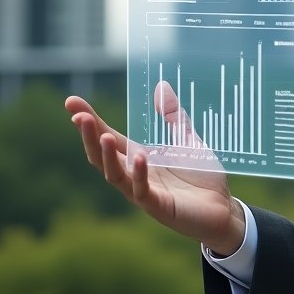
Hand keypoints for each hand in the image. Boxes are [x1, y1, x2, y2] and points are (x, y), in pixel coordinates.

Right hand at [65, 82, 245, 255]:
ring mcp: (144, 192)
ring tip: (103, 136)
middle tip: (79, 117)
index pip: (108, 136)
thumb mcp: (186, 140)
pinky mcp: (159, 206)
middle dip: (89, 137)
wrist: (223, 209)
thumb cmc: (201, 177)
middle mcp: (135, 174)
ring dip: (108, 156)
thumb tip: (161, 85)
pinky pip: (142, 190)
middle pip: (102, 155)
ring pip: (115, 175)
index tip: (70, 102)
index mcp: (139, 157)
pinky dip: (139, 174)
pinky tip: (139, 157)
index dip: (90, 120)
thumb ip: (173, 117)